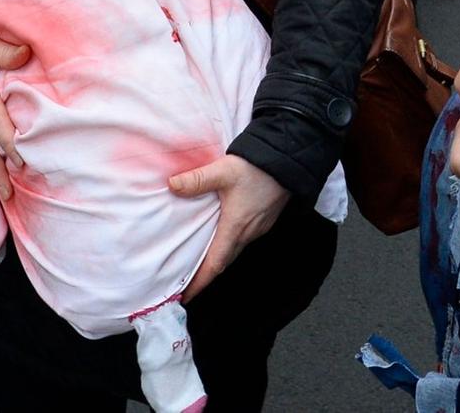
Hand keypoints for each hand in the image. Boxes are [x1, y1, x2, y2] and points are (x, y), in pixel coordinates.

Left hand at [168, 154, 289, 298]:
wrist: (288, 162)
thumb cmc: (257, 169)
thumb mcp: (223, 171)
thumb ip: (197, 179)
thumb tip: (172, 185)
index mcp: (234, 228)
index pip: (215, 265)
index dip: (200, 283)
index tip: (186, 297)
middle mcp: (247, 233)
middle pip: (224, 262)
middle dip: (206, 275)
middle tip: (186, 282)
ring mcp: (257, 229)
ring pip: (234, 251)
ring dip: (217, 260)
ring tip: (199, 261)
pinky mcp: (263, 221)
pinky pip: (242, 240)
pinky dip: (228, 246)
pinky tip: (220, 236)